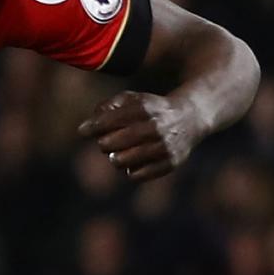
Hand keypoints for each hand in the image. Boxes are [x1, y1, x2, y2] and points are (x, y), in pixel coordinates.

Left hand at [80, 91, 203, 181]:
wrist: (189, 119)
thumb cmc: (152, 110)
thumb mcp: (133, 99)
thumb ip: (108, 107)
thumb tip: (87, 127)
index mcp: (144, 108)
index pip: (108, 121)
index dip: (92, 127)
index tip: (84, 131)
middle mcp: (155, 128)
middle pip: (110, 144)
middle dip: (104, 143)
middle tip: (108, 142)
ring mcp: (163, 147)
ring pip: (120, 162)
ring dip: (115, 158)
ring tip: (120, 153)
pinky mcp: (169, 164)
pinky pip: (136, 175)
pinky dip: (131, 170)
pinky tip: (135, 161)